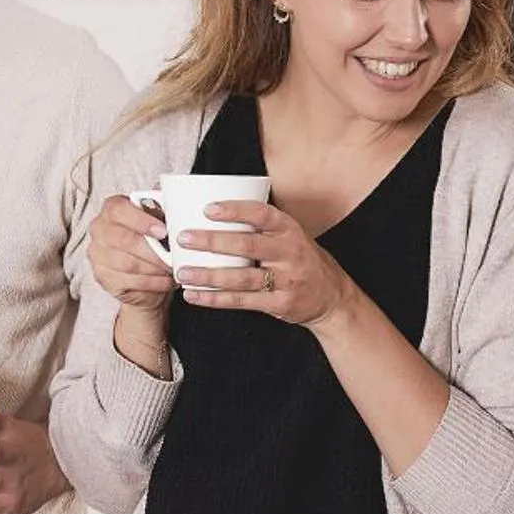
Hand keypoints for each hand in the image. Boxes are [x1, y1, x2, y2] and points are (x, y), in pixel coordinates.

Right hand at [88, 194, 175, 314]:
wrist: (143, 267)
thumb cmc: (152, 238)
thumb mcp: (159, 221)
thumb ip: (164, 214)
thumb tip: (177, 211)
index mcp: (112, 209)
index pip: (120, 210)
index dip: (142, 221)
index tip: (163, 232)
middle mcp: (100, 230)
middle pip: (125, 240)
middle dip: (153, 252)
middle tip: (173, 258)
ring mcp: (98, 255)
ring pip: (128, 264)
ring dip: (155, 269)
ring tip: (172, 270)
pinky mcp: (103, 278)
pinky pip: (129, 282)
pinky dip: (152, 284)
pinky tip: (165, 282)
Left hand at [175, 200, 351, 329]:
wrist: (331, 296)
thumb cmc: (300, 259)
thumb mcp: (289, 236)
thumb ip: (260, 227)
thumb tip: (211, 212)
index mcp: (289, 230)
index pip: (262, 214)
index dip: (235, 210)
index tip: (208, 208)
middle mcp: (290, 253)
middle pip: (247, 245)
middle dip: (212, 241)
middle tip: (184, 238)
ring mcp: (286, 280)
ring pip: (241, 277)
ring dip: (208, 276)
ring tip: (182, 272)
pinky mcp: (280, 304)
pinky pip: (242, 301)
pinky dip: (215, 299)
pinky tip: (194, 295)